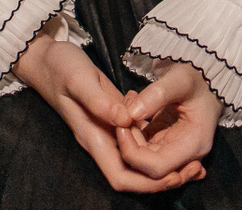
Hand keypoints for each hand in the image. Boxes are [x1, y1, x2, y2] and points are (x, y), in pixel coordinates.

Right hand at [13, 28, 203, 192]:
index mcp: (93, 136)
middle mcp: (101, 140)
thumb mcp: (79, 79)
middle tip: (195, 170)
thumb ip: (100, 101)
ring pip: (137, 161)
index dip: (147, 182)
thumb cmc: (60, 68)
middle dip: (162, 180)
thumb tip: (125, 120)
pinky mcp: (113, 119)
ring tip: (194, 161)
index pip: (120, 177)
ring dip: (164, 166)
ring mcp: (107, 131)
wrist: (46, 59)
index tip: (174, 175)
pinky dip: (157, 145)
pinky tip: (177, 137)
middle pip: (133, 176)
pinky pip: (138, 142)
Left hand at [118, 61, 221, 180]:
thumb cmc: (197, 76)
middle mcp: (187, 154)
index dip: (134, 154)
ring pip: (144, 159)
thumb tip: (131, 113)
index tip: (121, 127)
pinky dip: (134, 133)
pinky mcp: (168, 141)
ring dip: (129, 138)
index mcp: (194, 144)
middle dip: (129, 146)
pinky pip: (146, 147)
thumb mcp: (179, 79)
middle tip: (120, 118)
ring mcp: (177, 149)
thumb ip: (156, 95)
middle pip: (149, 168)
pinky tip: (131, 110)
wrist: (205, 74)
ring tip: (126, 107)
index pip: (158, 167)